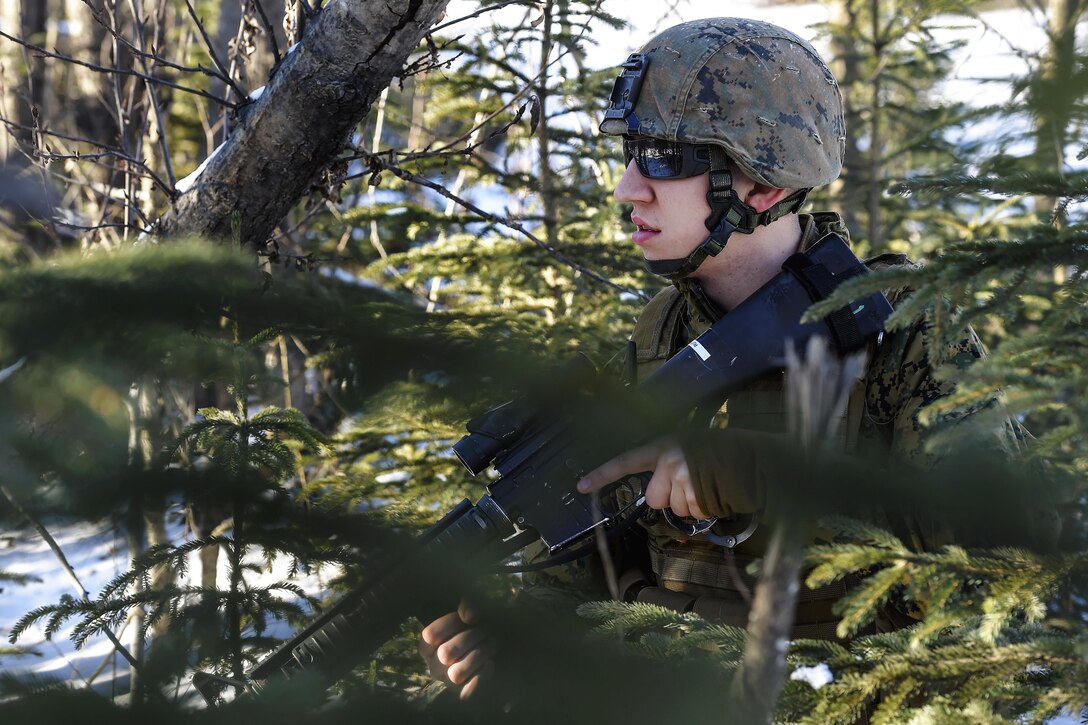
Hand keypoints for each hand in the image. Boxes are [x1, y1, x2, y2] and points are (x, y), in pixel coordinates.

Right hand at [418, 600, 496, 698]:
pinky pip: (467, 692)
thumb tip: (469, 617)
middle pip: (447, 653)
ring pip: (457, 673)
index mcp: (428, 646)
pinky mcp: (463, 694)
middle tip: (487, 631)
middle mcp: (434, 666)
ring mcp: (448, 682)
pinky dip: (481, 676)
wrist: (494, 647)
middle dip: (472, 638)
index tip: (469, 618)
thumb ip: (468, 603)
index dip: (451, 623)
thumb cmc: (478, 626)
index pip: (430, 636)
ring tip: (493, 644)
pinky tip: (490, 663)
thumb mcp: (471, 608)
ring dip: (479, 654)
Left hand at [576, 436, 709, 519]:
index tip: (581, 486)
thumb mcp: (687, 446)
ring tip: (708, 486)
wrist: (753, 458)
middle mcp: (670, 462)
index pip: (626, 461)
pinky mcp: (699, 497)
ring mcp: (684, 480)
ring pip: (675, 509)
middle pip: (654, 498)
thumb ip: (666, 464)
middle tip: (690, 483)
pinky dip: (705, 509)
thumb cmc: (720, 451)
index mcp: (663, 446)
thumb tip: (656, 491)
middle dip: (670, 497)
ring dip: (691, 504)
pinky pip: (693, 515)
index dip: (603, 474)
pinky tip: (716, 493)